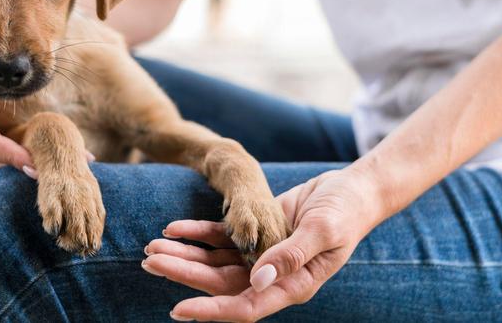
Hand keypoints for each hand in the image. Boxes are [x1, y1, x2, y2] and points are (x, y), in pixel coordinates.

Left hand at [142, 168, 383, 321]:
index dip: (211, 310)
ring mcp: (261, 255)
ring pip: (214, 261)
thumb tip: (257, 282)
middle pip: (219, 283)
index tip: (178, 309)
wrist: (352, 190)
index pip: (244, 307)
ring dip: (184, 254)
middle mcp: (271, 276)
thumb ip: (290, 257)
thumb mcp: (323, 231)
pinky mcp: (255, 232)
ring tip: (152, 247)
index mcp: (291, 285)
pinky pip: (220, 236)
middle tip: (149, 262)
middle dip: (183, 274)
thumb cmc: (346, 213)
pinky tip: (174, 227)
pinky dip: (197, 233)